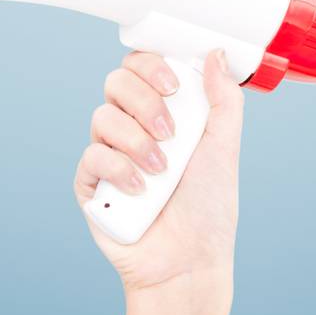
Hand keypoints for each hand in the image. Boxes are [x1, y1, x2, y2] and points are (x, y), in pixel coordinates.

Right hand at [74, 48, 244, 292]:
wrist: (188, 261)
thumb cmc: (209, 207)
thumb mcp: (224, 147)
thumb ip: (223, 99)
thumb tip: (216, 53)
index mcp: (164, 111)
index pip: (142, 66)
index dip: (150, 65)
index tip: (172, 85)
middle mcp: (133, 127)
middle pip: (117, 83)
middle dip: (146, 103)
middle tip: (171, 133)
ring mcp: (109, 153)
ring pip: (102, 116)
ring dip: (136, 141)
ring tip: (161, 171)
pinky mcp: (91, 183)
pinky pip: (91, 156)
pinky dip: (118, 169)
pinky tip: (139, 189)